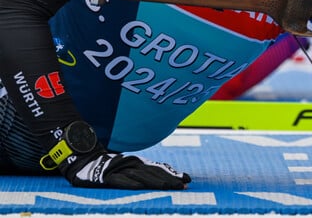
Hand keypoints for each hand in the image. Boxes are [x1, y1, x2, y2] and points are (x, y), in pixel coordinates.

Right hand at [62, 146, 190, 189]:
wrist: (86, 162)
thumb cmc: (112, 170)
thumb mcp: (131, 171)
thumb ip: (147, 174)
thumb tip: (168, 180)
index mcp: (139, 164)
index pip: (160, 169)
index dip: (174, 174)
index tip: (188, 180)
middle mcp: (133, 165)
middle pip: (154, 173)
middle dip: (169, 180)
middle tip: (182, 186)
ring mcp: (120, 170)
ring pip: (141, 176)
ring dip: (155, 182)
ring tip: (168, 187)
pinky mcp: (107, 177)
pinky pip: (120, 181)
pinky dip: (130, 183)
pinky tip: (139, 187)